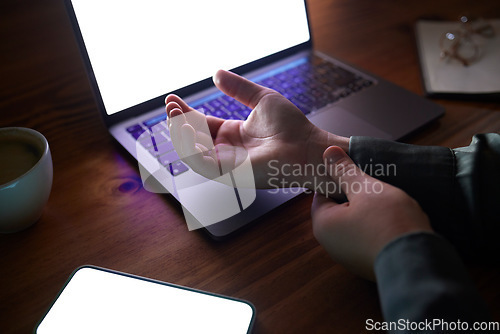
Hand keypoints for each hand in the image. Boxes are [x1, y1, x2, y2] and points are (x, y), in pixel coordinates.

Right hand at [165, 70, 348, 188]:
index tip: (171, 98)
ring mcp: (226, 163)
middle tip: (170, 105)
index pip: (201, 123)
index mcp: (232, 133)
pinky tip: (187, 131)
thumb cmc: (290, 125)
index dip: (185, 112)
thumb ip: (238, 88)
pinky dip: (190, 150)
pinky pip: (201, 164)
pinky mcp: (229, 174)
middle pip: (192, 137)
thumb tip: (216, 73)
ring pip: (192, 153)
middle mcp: (226, 150)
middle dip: (177, 121)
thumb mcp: (260, 99)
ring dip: (179, 135)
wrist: (306, 145)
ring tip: (174, 116)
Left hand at [311, 146, 432, 279]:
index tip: (357, 174)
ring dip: (369, 213)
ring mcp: (349, 258)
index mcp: (323, 225)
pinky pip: (368, 240)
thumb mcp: (365, 188)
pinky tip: (394, 222)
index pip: (323, 193)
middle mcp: (331, 245)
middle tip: (376, 187)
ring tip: (388, 204)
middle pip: (339, 209)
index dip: (340, 180)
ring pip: (355, 224)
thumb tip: (327, 152)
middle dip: (356, 197)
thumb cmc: (388, 222)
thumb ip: (344, 170)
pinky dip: (378, 230)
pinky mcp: (368, 265)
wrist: (417, 263)